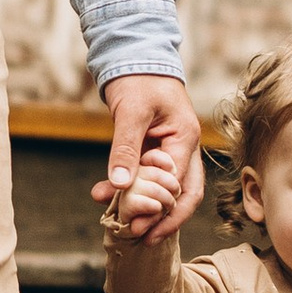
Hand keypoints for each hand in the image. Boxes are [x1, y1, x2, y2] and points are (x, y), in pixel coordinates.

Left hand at [96, 74, 202, 239]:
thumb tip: (122, 185)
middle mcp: (182, 148)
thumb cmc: (139, 79)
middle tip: (139, 236)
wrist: (133, 56)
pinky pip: (145, 176)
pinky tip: (106, 194)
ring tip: (120, 222)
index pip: (180, 185)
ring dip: (144, 205)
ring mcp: (169, 150)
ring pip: (165, 188)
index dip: (162, 208)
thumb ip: (126, 148)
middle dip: (163, 218)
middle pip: (184, 194)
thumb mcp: (131, 112)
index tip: (138, 226)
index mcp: (185, 139)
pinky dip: (129, 188)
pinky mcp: (152, 149)